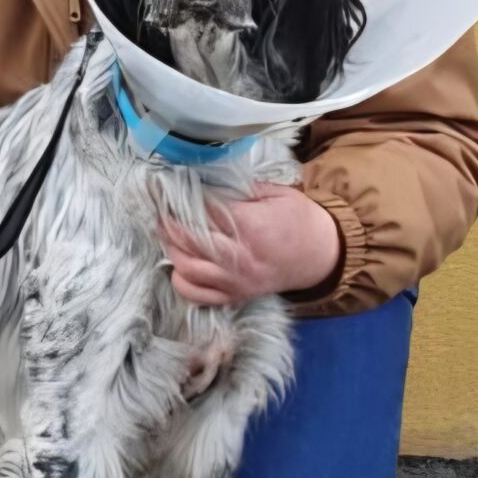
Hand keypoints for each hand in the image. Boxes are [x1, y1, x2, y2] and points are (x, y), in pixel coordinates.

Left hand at [158, 185, 341, 306]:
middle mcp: (240, 257)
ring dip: (170, 248)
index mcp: (251, 227)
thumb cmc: (298, 219)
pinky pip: (197, 294)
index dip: (181, 198)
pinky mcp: (234, 296)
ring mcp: (235, 281)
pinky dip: (181, 280)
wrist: (319, 256)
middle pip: (189, 240)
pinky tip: (178, 262)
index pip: (204, 211)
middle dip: (168, 222)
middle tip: (158, 208)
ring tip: (165, 231)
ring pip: (187, 268)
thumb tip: (206, 181)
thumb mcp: (275, 193)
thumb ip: (240, 189)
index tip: (166, 187)